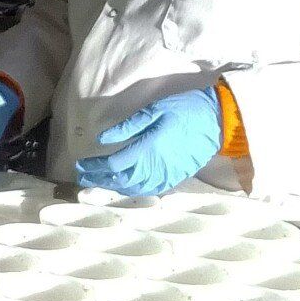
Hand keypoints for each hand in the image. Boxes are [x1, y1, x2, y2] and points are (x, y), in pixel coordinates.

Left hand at [75, 88, 222, 196]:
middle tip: (83, 177)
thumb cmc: (184, 109)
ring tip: (99, 182)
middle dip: (99, 179)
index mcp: (148, 148)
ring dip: (115, 187)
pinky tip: (126, 188)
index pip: (114, 164)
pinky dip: (136, 191)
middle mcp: (156, 166)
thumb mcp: (154, 110)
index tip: (81, 165)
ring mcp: (168, 175)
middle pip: (121, 180)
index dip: (95, 167)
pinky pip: (153, 190)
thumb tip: (102, 139)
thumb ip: (128, 126)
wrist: (218, 120)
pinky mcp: (177, 178)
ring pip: (135, 188)